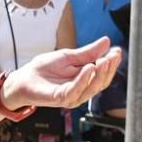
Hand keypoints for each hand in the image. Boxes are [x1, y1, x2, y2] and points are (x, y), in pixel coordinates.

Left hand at [1, 37, 120, 109]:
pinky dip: (84, 79)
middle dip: (109, 69)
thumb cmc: (45, 68)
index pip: (103, 73)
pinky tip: (89, 68)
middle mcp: (82, 90)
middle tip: (112, 55)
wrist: (24, 78)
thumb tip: (107, 42)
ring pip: (92, 88)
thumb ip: (87, 52)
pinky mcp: (61, 99)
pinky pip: (76, 90)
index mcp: (85, 80)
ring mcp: (73, 96)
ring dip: (99, 74)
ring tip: (103, 60)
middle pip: (101, 82)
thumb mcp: (68, 56)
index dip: (112, 63)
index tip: (117, 51)